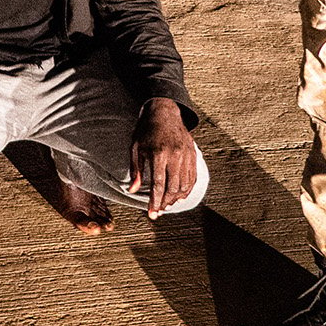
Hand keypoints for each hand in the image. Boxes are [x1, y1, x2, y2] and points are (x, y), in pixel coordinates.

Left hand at [127, 98, 199, 218]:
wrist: (164, 111)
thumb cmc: (146, 130)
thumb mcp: (135, 147)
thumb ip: (136, 170)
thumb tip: (132, 191)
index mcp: (158, 153)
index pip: (158, 185)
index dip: (155, 202)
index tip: (151, 214)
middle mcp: (175, 155)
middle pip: (173, 188)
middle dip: (165, 203)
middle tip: (159, 211)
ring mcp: (186, 155)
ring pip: (185, 185)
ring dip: (176, 198)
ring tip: (167, 204)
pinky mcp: (193, 154)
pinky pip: (192, 177)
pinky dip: (187, 190)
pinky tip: (179, 196)